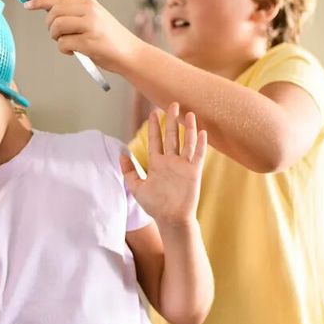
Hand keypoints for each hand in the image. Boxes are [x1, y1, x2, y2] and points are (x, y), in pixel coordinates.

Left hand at [25, 0, 138, 72]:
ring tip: (68, 43)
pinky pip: (63, 44)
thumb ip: (76, 15)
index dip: (40, 2)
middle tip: (57, 35)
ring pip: (56, 27)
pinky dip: (64, 50)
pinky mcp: (89, 42)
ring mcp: (90, 26)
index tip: (28, 5)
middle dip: (50, 26)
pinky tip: (74, 51)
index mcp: (90, 4)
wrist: (130, 54)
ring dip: (56, 38)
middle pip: (54, 13)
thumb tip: (51, 14)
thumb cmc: (111, 40)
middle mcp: (90, 11)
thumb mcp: (95, 19)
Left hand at [122, 103, 206, 226]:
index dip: (155, 126)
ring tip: (189, 113)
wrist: (171, 219)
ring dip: (188, 128)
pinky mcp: (194, 172)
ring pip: (186, 142)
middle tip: (172, 104)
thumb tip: (121, 155)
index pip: (156, 140)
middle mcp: (171, 162)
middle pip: (171, 136)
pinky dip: (201, 144)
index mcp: (157, 163)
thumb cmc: (155, 206)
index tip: (154, 112)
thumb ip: (129, 171)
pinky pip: (199, 155)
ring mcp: (183, 166)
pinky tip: (202, 132)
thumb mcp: (137, 188)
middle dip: (171, 120)